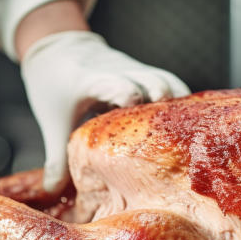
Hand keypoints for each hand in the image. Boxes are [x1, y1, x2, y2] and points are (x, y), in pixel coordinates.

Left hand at [20, 31, 189, 192]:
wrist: (59, 48)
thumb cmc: (54, 86)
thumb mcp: (53, 122)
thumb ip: (57, 159)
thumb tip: (53, 191)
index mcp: (91, 81)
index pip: (113, 83)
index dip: (126, 93)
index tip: (135, 106)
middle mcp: (119, 71)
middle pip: (152, 80)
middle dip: (163, 101)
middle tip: (167, 130)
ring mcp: (135, 70)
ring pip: (168, 80)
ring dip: (178, 103)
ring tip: (186, 133)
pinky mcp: (145, 72)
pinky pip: (171, 83)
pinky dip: (180, 101)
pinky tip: (188, 125)